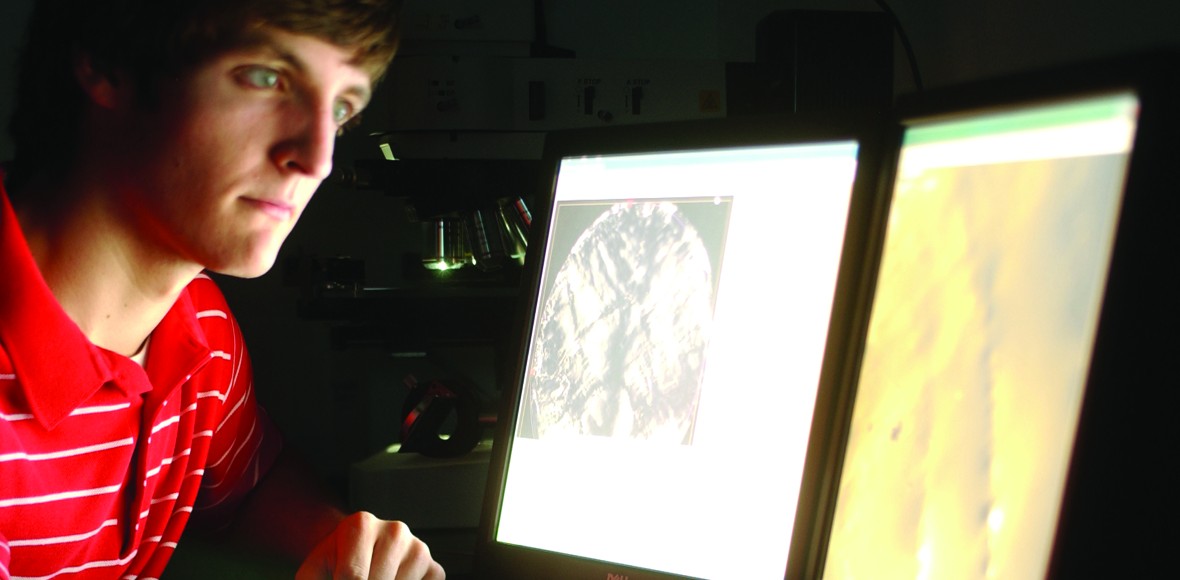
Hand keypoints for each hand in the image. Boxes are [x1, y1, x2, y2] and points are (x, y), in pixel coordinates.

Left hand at [295, 511, 444, 579]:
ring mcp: (418, 549)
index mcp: (361, 524)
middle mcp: (395, 531)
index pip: (353, 576)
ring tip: (371, 577)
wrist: (351, 552)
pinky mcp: (433, 568)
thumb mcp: (314, 572)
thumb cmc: (331, 565)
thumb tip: (348, 579)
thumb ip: (316, 579)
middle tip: (357, 578)